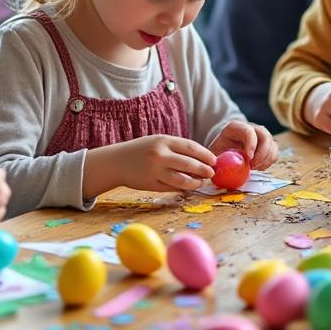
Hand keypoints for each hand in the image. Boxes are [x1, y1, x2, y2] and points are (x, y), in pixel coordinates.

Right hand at [83, 134, 215, 195]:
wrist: (116, 162)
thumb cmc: (141, 150)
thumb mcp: (158, 141)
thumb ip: (177, 148)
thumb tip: (201, 159)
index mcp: (163, 141)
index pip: (191, 147)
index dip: (205, 155)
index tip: (213, 160)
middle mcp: (159, 155)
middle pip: (189, 164)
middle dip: (203, 170)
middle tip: (211, 173)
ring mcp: (155, 171)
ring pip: (182, 180)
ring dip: (195, 183)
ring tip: (201, 183)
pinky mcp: (151, 185)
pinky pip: (172, 188)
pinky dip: (182, 188)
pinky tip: (187, 187)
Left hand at [208, 120, 278, 169]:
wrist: (225, 148)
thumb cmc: (219, 150)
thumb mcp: (214, 153)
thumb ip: (217, 159)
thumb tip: (220, 170)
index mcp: (236, 127)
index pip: (249, 131)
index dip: (251, 144)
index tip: (248, 158)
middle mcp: (252, 128)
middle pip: (265, 137)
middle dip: (261, 155)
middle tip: (252, 167)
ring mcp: (261, 136)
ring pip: (272, 145)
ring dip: (265, 160)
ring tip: (254, 168)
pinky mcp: (267, 145)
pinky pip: (274, 153)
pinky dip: (268, 163)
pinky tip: (258, 168)